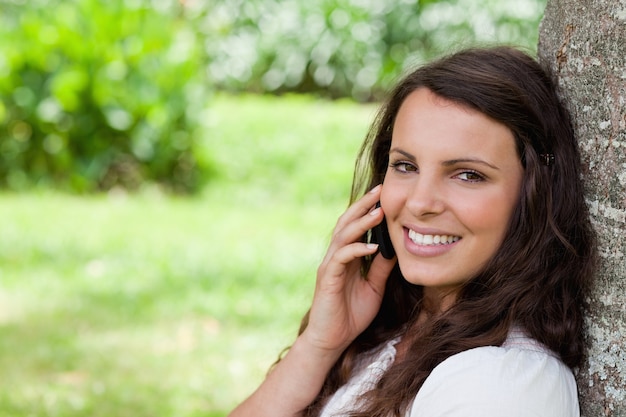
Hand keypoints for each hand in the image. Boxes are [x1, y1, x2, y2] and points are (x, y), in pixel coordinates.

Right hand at [302, 185, 396, 354]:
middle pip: (346, 223)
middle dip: (363, 205)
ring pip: (343, 236)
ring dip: (361, 222)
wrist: (332, 340)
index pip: (355, 226)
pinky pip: (341, 258)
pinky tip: (372, 246)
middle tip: (379, 190)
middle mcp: (336, 257)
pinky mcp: (328, 278)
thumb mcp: (374, 287)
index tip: (384, 195)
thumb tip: (396, 247)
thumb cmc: (351, 315)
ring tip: (378, 212)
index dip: (367, 209)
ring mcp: (330, 266)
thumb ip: (381, 267)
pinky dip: (356, 249)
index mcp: (347, 257)